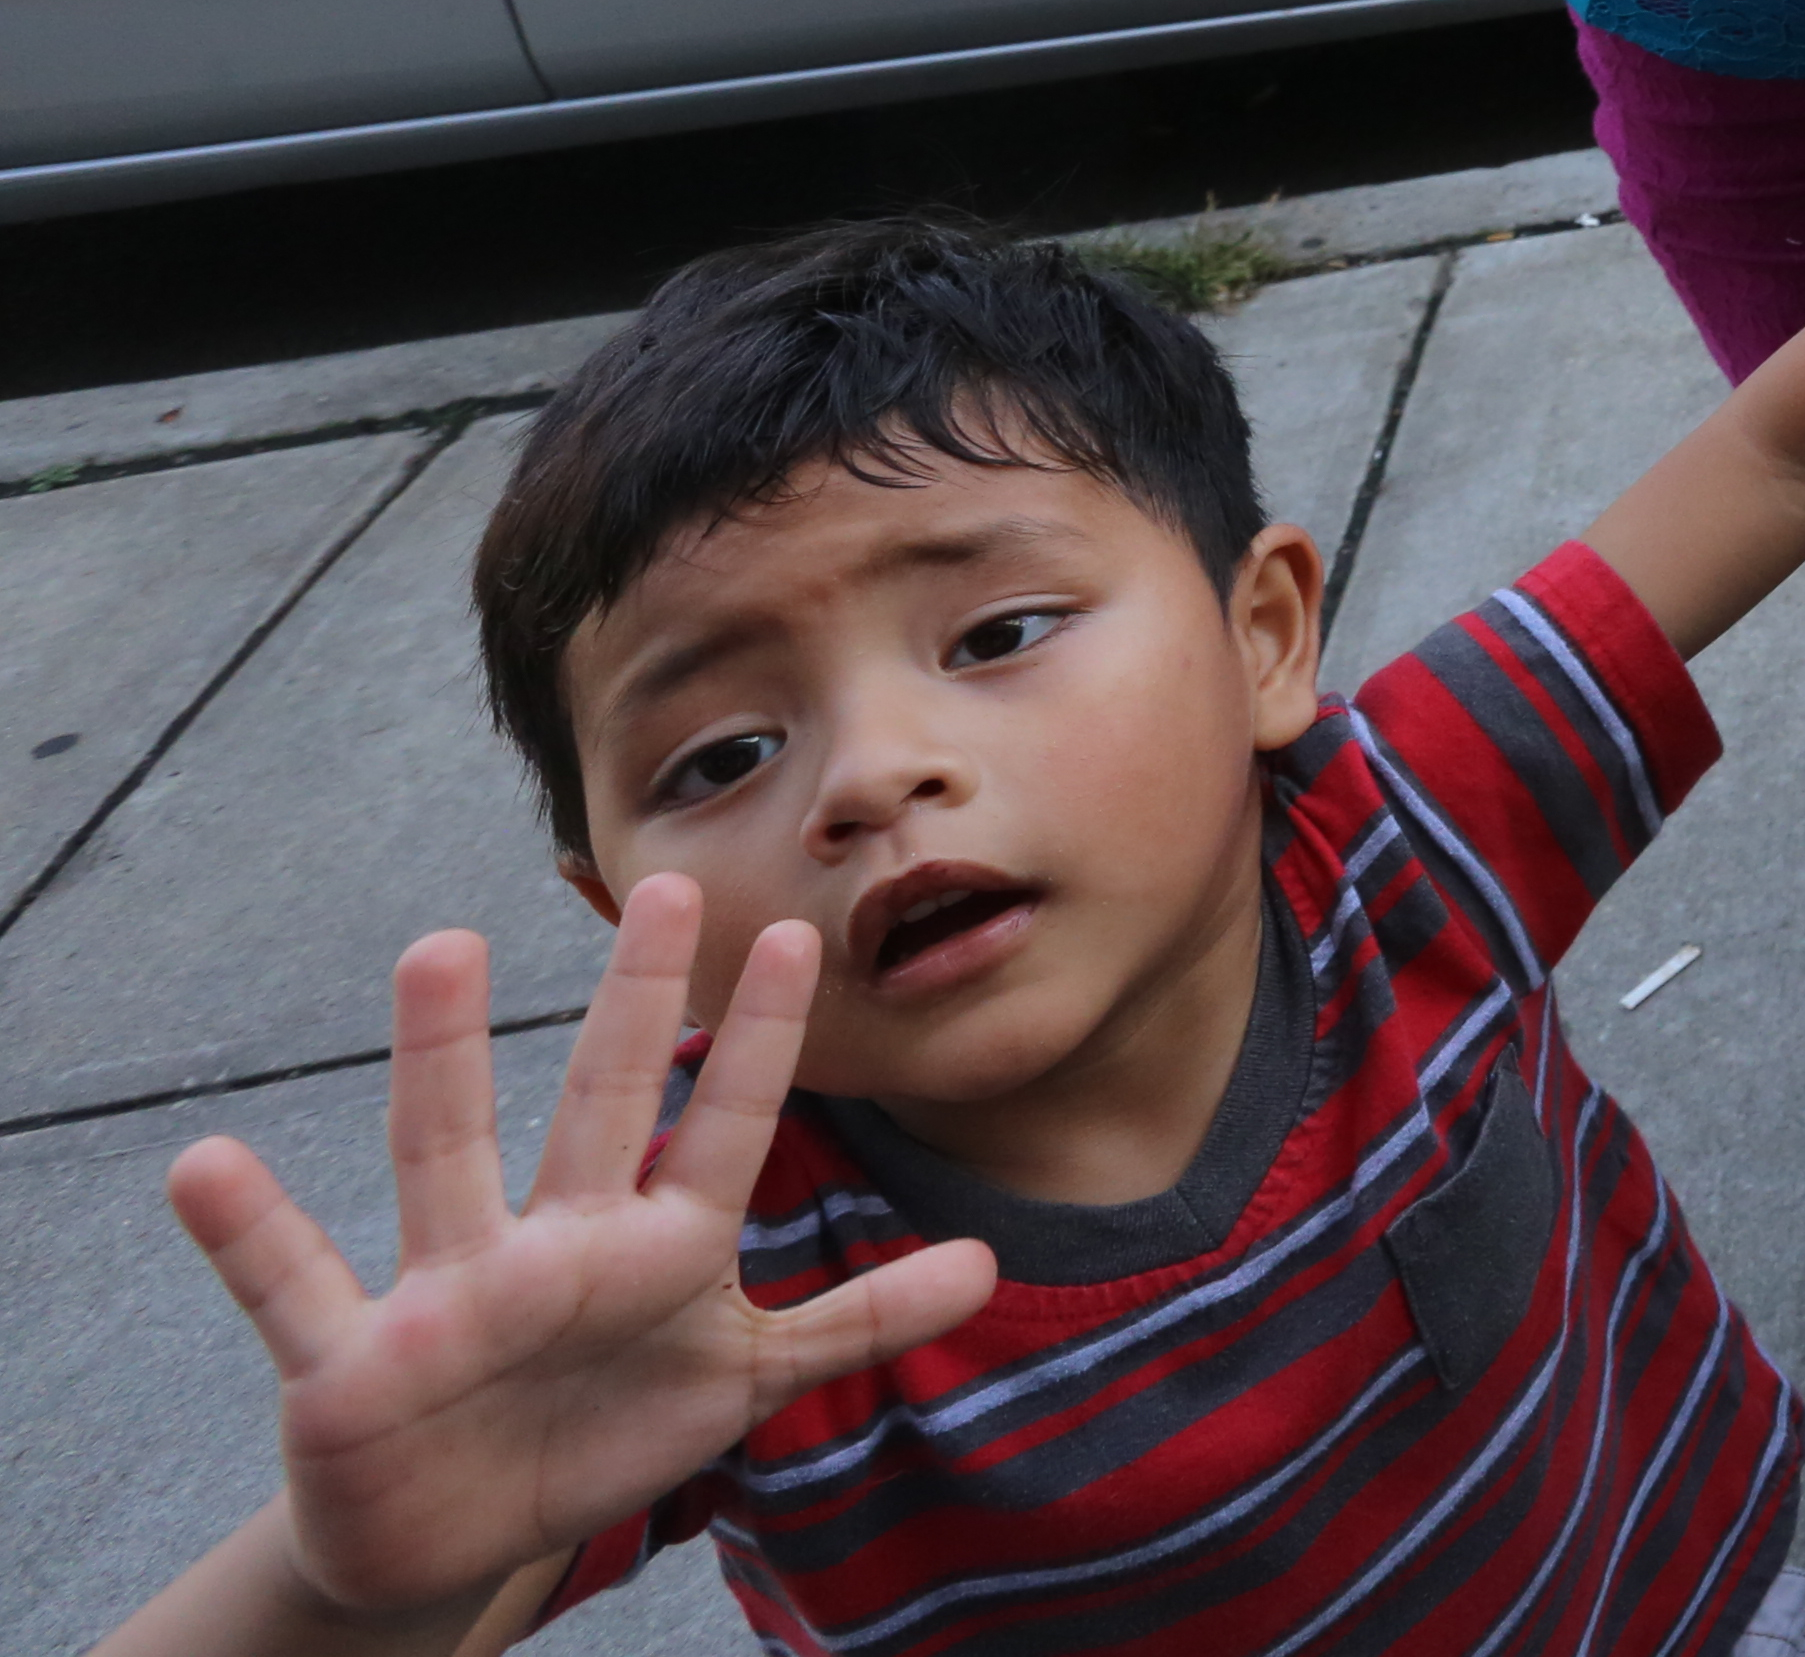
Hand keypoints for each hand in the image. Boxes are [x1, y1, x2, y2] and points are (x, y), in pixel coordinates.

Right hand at [167, 888, 995, 1617]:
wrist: (462, 1536)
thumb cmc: (605, 1428)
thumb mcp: (743, 1384)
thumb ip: (853, 1322)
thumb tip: (986, 1267)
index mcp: (653, 1249)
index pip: (721, 1128)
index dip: (762, 1044)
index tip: (795, 932)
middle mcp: (552, 1245)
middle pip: (598, 1107)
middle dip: (635, 1009)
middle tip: (664, 884)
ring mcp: (450, 1296)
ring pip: (444, 1161)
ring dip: (440, 1063)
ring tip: (441, 948)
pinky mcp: (350, 1365)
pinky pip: (291, 1288)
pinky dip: (246, 1234)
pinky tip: (203, 1165)